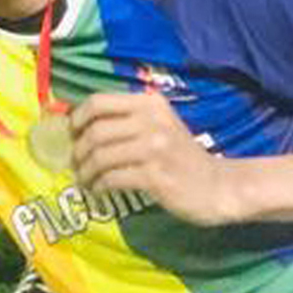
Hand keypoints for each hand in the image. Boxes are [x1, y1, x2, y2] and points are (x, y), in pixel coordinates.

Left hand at [70, 89, 233, 223]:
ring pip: (100, 156)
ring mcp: (154, 148)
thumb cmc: (182, 156)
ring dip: (86, 172)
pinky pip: (112, 178)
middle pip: (95, 131)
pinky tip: (99, 191)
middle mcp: (151, 120)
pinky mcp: (155, 176)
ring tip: (85, 181)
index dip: (77, 118)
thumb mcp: (158, 125)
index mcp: (149, 103)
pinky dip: (99, 186)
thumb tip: (77, 123)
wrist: (219, 186)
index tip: (72, 134)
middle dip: (78, 151)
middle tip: (76, 164)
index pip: (98, 102)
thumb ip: (126, 120)